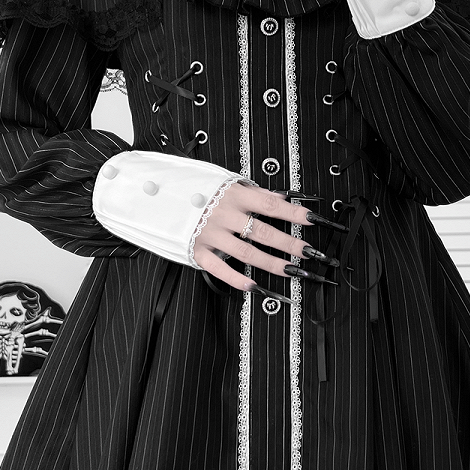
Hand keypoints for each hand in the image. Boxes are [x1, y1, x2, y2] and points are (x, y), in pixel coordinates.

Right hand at [193, 182, 340, 290]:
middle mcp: (223, 214)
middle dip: (289, 243)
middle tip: (307, 252)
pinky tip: (252, 285)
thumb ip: (254, 193)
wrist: (158, 197)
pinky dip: (236, 279)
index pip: (270, 205)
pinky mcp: (198, 250)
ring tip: (290, 270)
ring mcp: (211, 234)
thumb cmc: (196, 189)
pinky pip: (220, 269)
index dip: (293, 213)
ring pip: (246, 253)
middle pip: (263, 232)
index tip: (312, 220)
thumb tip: (280, 197)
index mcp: (233, 195)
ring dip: (271, 263)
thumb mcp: (226, 183)